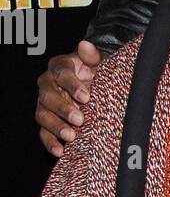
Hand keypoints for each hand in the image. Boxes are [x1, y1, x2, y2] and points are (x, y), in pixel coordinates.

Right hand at [36, 41, 101, 156]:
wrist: (96, 86)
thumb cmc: (97, 72)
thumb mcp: (100, 63)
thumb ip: (93, 56)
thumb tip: (84, 45)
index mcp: (60, 67)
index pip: (61, 74)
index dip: (72, 85)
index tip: (86, 97)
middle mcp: (48, 84)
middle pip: (48, 96)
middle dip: (63, 109)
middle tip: (80, 119)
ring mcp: (45, 103)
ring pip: (43, 115)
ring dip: (55, 127)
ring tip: (71, 136)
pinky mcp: (46, 120)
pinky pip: (43, 132)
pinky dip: (50, 142)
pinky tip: (60, 150)